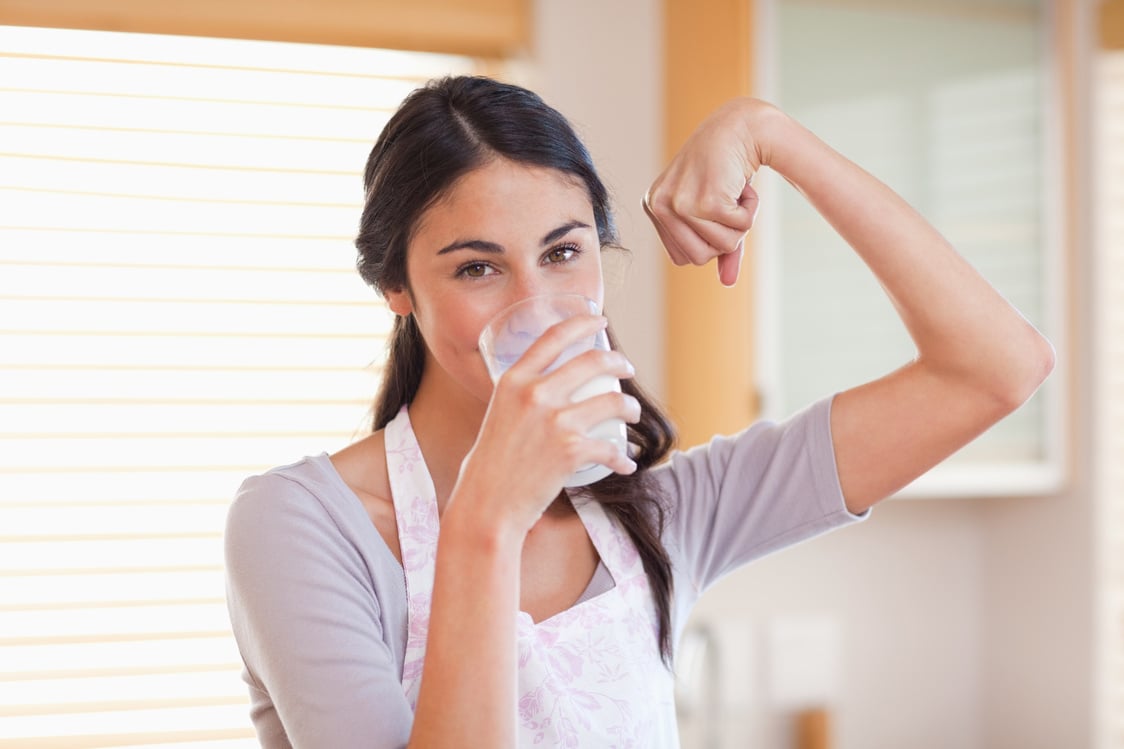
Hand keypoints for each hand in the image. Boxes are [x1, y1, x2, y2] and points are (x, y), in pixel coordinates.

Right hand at [453, 314, 639, 534]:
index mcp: (513, 380)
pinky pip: (611, 448)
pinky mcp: (572, 450)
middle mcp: (535, 394)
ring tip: (632, 414)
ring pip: (614, 402)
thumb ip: (519, 400)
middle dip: (618, 362)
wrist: (487, 505)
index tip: (600, 321)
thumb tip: (546, 392)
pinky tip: (625, 465)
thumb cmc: (489, 467)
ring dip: (631, 407)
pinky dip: (622, 459)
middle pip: (593, 362)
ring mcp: (555, 421)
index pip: (554, 336)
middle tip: (626, 370)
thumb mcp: (497, 417)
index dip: (582, 323)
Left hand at [643, 98, 775, 286]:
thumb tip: (727, 283)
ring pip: (720, 247)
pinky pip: (738, 230)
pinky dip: (750, 211)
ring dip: (739, 224)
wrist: (741, 126)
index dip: (708, 242)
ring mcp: (679, 204)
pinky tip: (743, 187)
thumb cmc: (726, 168)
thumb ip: (719, 247)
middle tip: (728, 205)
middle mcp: (660, 205)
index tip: (715, 211)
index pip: (683, 258)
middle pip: (698, 259)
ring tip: (735, 192)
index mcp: (654, 206)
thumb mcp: (716, 209)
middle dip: (724, 238)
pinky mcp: (704, 201)